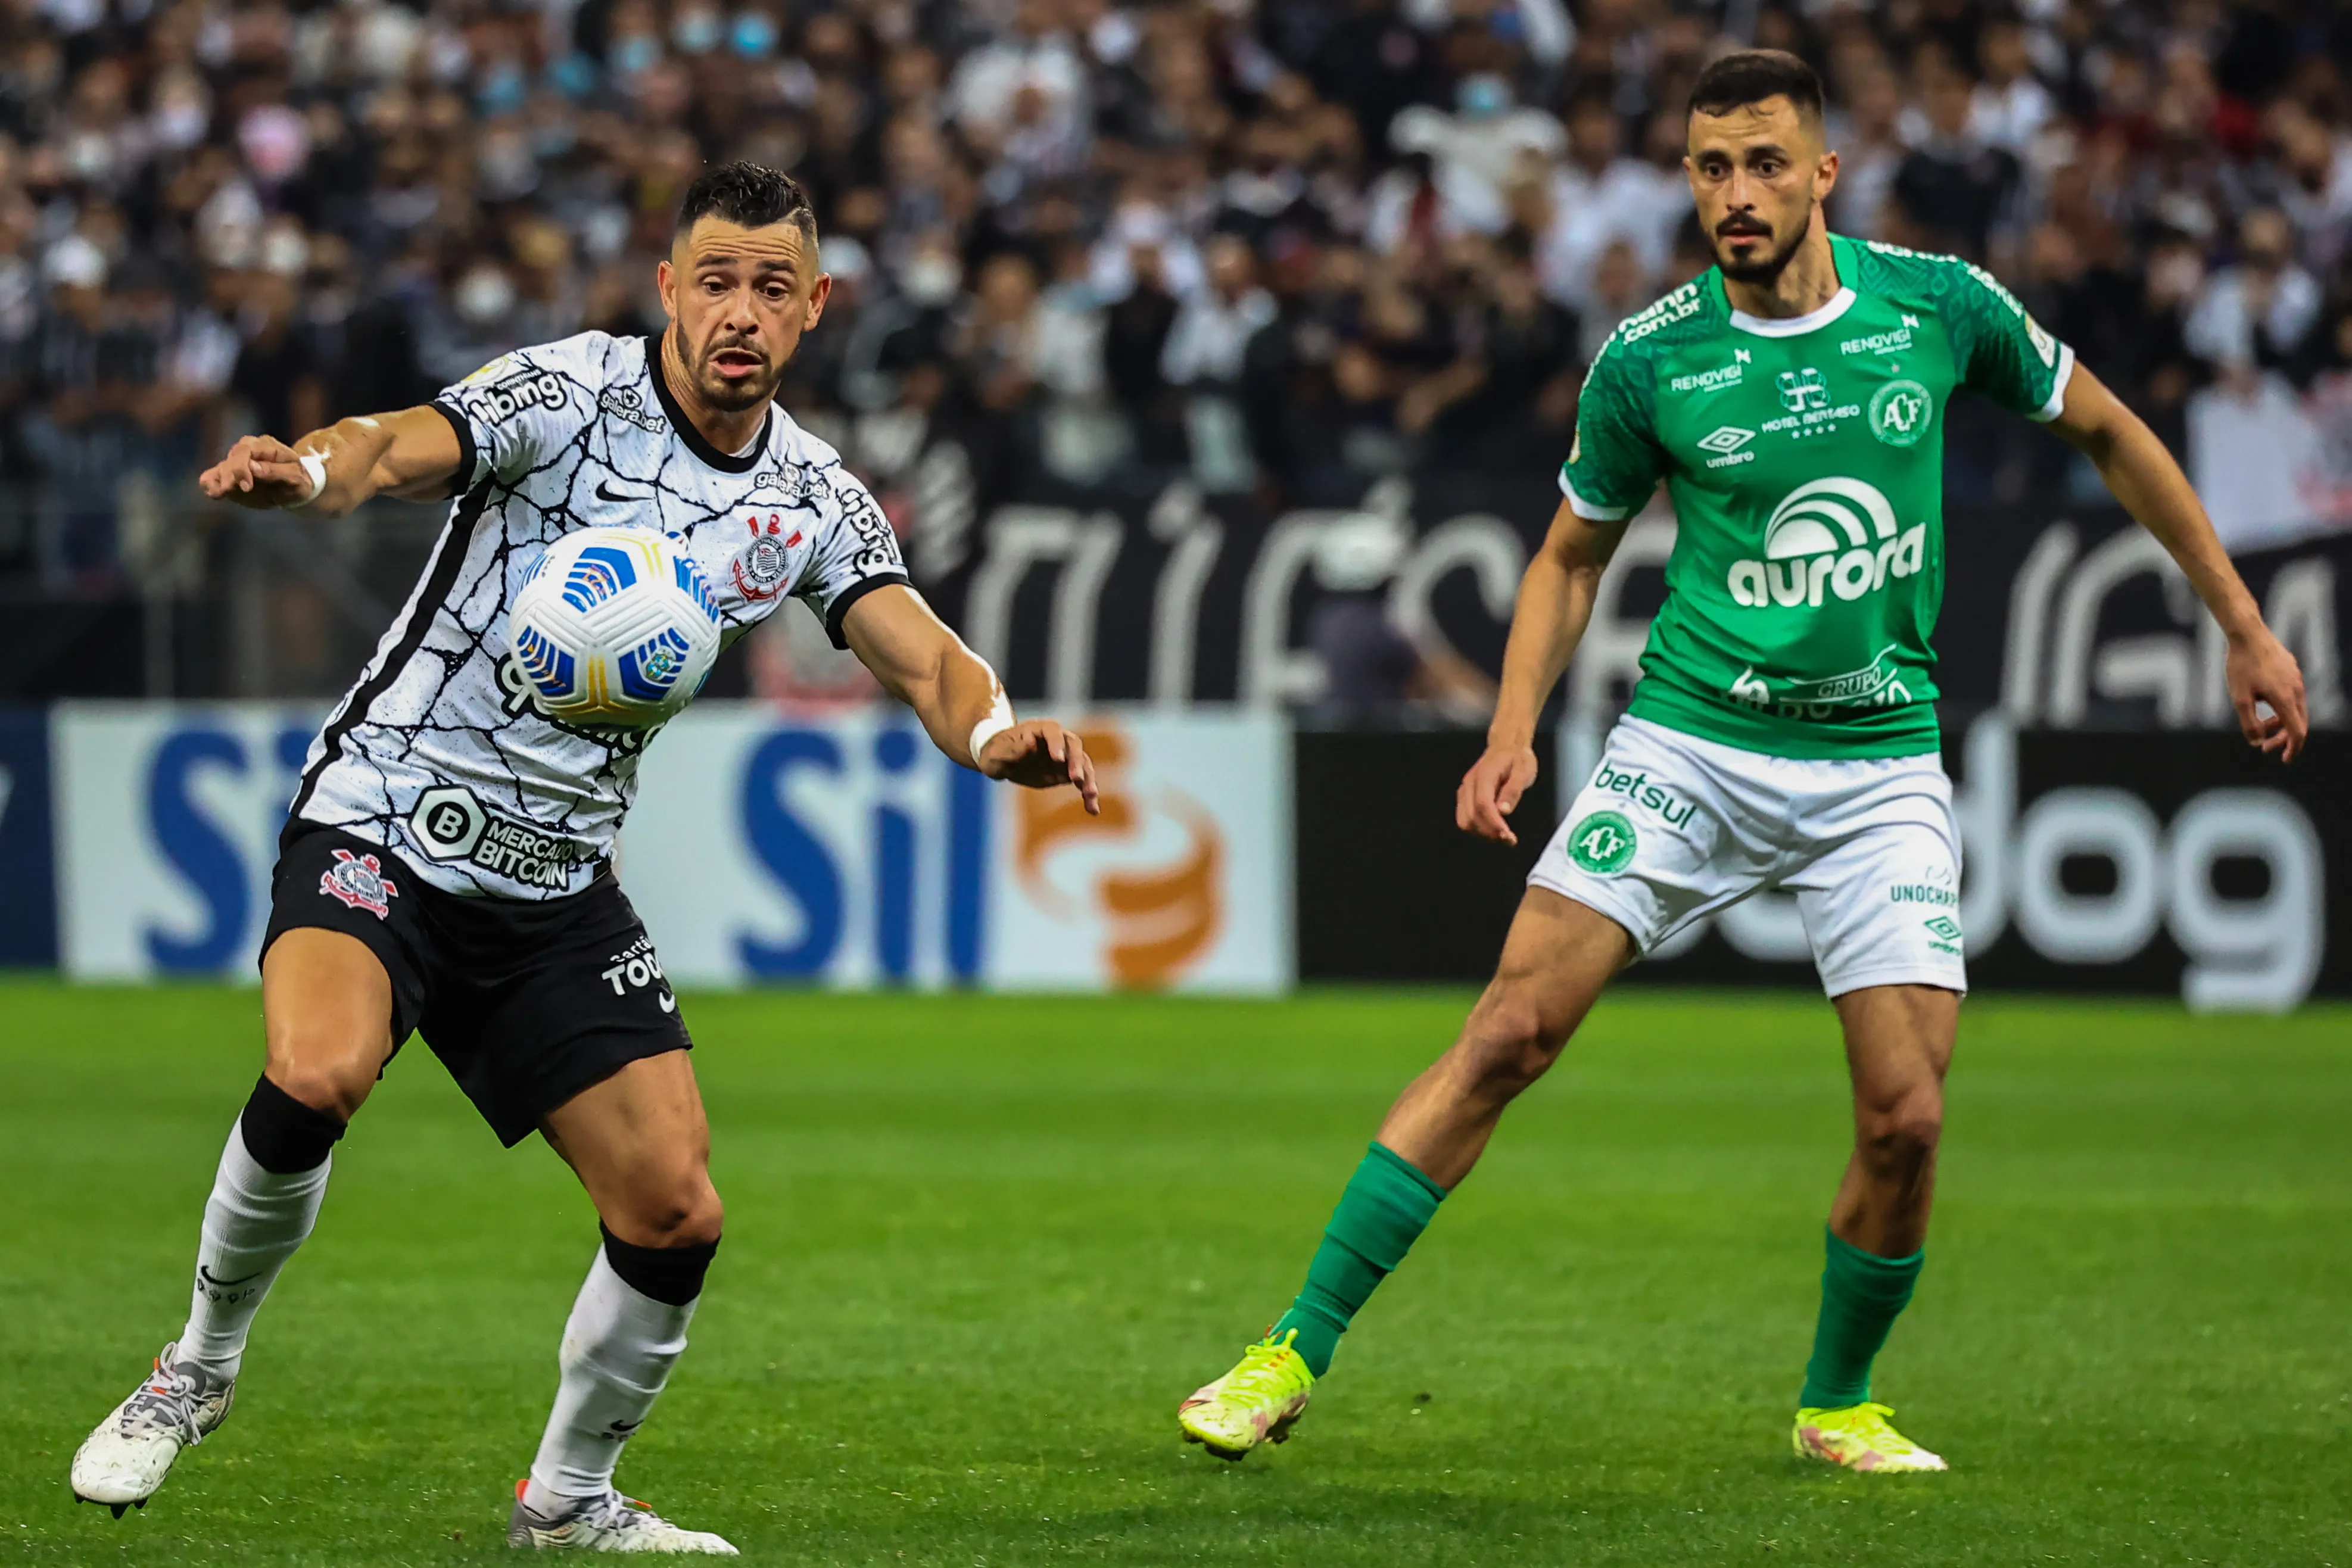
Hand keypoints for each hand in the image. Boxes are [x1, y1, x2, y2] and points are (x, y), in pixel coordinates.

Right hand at [199, 435, 315, 508]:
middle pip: (231, 460)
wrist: (295, 488)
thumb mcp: (295, 477)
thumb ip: (275, 471)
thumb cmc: (298, 480)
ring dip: (218, 481)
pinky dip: (209, 484)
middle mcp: (246, 449)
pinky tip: (214, 494)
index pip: (245, 450)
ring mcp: (235, 462)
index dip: (241, 467)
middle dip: (230, 476)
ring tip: (219, 494)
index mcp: (264, 445)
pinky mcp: (228, 476)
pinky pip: (211, 476)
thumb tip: (252, 467)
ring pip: (220, 468)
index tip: (246, 486)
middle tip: (233, 491)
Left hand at [978, 720, 1100, 814]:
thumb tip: (1031, 742)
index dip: (1057, 743)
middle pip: (1073, 746)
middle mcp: (1056, 739)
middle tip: (1076, 779)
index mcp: (1038, 729)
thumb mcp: (997, 754)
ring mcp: (1064, 755)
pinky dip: (1088, 794)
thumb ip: (1013, 749)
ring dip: (1088, 779)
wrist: (1002, 760)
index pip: (1052, 731)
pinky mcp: (1066, 772)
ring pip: (1083, 764)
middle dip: (1077, 762)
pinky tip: (1092, 809)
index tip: (1057, 759)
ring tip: (1090, 797)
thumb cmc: (996, 753)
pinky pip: (1082, 781)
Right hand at [1456, 742, 1537, 843]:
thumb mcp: (1523, 771)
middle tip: (1509, 839)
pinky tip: (1493, 829)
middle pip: (1471, 816)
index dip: (1494, 823)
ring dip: (1482, 833)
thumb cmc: (1516, 758)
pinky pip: (1465, 818)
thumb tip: (1503, 811)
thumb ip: (1513, 790)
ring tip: (1502, 836)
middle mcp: (1469, 783)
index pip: (1483, 804)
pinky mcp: (1465, 797)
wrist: (1506, 747)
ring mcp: (1465, 790)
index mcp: (1484, 775)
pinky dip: (1478, 828)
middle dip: (1489, 832)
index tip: (1508, 836)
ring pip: (1464, 821)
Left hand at [2225, 626, 2308, 762]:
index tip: (2284, 760)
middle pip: (2297, 723)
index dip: (2293, 749)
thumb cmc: (2240, 666)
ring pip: (2294, 709)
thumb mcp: (2239, 698)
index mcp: (2286, 699)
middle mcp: (2296, 690)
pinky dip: (2280, 707)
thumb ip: (2249, 723)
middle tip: (2264, 747)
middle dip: (2283, 738)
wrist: (2247, 634)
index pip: (2297, 732)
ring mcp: (2296, 679)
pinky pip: (2291, 696)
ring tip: (2259, 726)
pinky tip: (2262, 703)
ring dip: (2279, 723)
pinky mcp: (2291, 671)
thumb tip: (2256, 742)